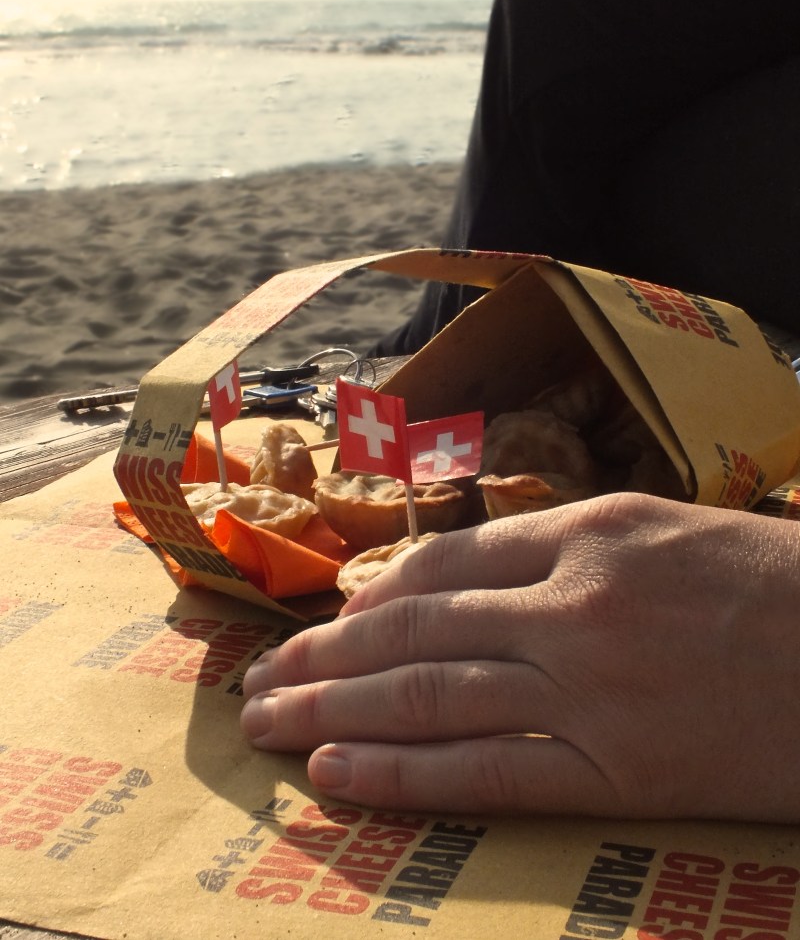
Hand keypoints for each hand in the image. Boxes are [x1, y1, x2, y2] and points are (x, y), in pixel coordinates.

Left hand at [241, 492, 799, 819]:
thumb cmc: (774, 583)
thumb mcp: (665, 529)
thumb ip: (566, 547)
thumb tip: (476, 575)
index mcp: (588, 532)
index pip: (444, 566)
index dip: (372, 598)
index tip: (328, 623)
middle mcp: (572, 602)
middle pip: (414, 629)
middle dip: (324, 656)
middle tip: (262, 680)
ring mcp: (590, 687)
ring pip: (430, 694)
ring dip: (336, 709)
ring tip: (269, 724)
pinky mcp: (620, 768)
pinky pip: (488, 771)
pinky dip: (405, 772)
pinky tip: (340, 771)